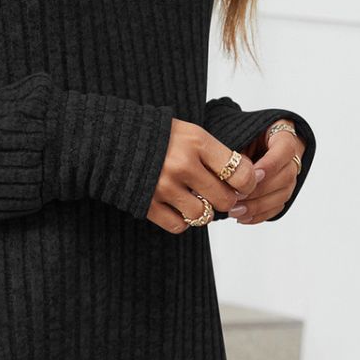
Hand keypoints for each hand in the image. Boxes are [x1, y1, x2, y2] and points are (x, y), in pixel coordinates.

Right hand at [144, 117, 265, 233]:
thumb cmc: (159, 136)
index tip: (242, 184)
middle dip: (226, 199)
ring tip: (196, 199)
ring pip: (202, 216)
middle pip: (224, 199)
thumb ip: (217, 154)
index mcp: (196, 142)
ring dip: (203, 211)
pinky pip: (179, 226)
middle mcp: (182, 164)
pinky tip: (177, 207)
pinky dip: (182, 221)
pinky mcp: (147, 203)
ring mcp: (163, 186)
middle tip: (218, 192)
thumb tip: (247, 180)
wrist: (111, 139)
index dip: (248, 183)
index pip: (240, 173)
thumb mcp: (191, 133)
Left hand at [227, 128, 305, 224]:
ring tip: (235, 211)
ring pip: (282, 195)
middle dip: (260, 190)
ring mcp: (290, 177)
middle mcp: (292, 158)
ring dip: (257, 206)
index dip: (270, 164)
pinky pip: (276, 207)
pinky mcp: (283, 193)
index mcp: (283, 136)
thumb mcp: (240, 135)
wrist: (252, 142)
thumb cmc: (244, 136)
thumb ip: (239, 151)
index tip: (252, 175)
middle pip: (285, 176)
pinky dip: (259, 215)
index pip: (285, 149)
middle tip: (236, 197)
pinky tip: (242, 218)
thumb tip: (229, 173)